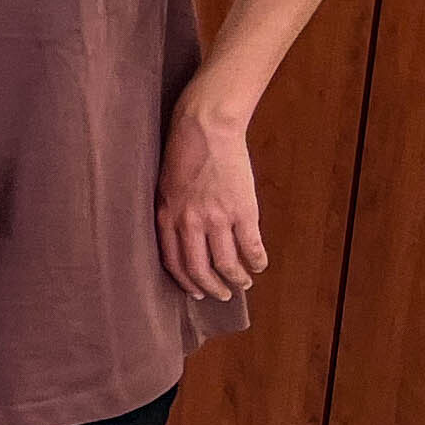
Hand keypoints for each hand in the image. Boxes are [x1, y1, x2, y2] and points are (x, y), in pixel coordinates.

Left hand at [158, 104, 267, 300]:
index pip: (173, 262)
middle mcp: (189, 223)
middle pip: (198, 270)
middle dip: (211, 288)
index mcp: (167, 217)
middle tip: (220, 296)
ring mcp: (217, 218)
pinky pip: (250, 246)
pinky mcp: (242, 210)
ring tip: (242, 284)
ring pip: (226, 264)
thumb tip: (181, 238)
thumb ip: (171, 213)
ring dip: (236, 279)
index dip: (186, 281)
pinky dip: (257, 261)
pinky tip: (259, 265)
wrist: (206, 129)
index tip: (195, 292)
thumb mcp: (165, 187)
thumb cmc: (183, 153)